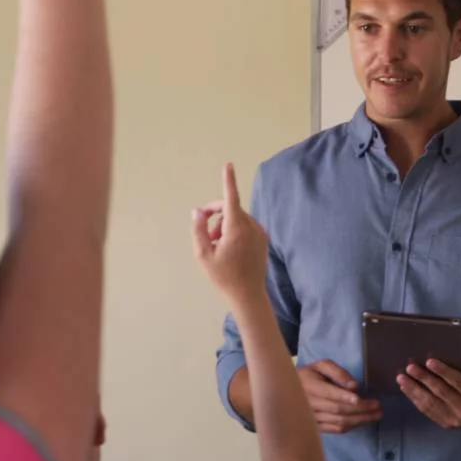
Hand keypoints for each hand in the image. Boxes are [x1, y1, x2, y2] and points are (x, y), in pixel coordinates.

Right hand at [192, 163, 267, 302]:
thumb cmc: (224, 277)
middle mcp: (251, 226)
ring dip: (224, 225)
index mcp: (237, 229)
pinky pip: (246, 226)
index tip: (228, 165)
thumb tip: (197, 211)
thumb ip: (199, 230)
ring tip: (216, 245)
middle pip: (231, 209)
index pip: (231, 198)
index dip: (228, 181)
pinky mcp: (263, 239)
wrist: (249, 295)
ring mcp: (260, 232)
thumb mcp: (203, 255)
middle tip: (204, 231)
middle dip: (216, 215)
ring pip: (237, 218)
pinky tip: (229, 248)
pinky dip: (234, 230)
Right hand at [299, 361, 380, 433]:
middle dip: (360, 409)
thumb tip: (354, 386)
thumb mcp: (321, 366)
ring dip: (359, 420)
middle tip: (377, 407)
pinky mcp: (317, 427)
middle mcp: (310, 405)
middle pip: (338, 410)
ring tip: (375, 415)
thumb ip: (337, 372)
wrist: (290, 392)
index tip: (360, 399)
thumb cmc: (310, 375)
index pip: (330, 394)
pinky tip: (362, 421)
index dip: (345, 397)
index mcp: (310, 386)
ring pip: (339, 422)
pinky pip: (336, 429)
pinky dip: (351, 426)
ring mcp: (313, 419)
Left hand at [398, 354, 460, 430]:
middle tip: (409, 368)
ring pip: (430, 404)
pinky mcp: (448, 425)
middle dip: (423, 379)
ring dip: (414, 390)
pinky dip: (417, 401)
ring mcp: (455, 420)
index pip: (457, 381)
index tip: (429, 361)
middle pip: (440, 392)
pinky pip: (429, 412)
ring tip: (402, 379)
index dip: (442, 371)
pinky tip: (408, 391)